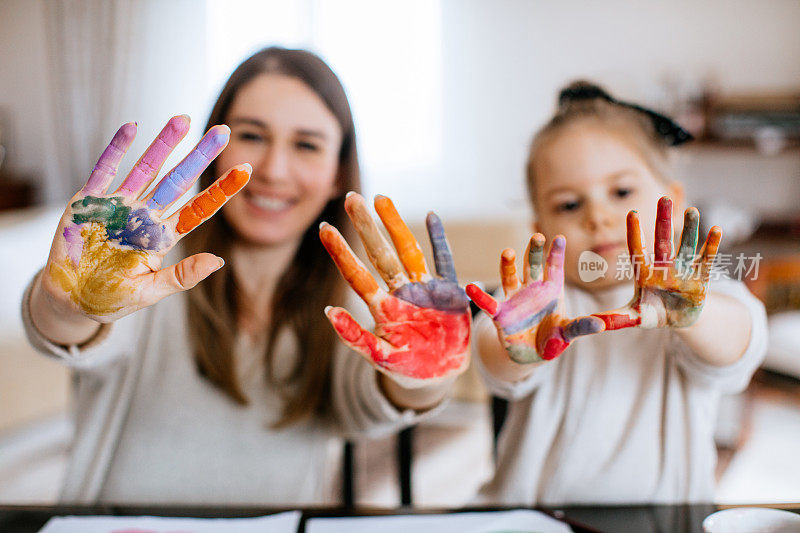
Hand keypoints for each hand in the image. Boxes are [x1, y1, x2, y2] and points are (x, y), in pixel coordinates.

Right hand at [42, 116, 249, 321]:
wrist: (70, 301)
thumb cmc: (112, 297)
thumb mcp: (150, 292)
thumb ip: (182, 276)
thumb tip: (218, 261)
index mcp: (163, 236)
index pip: (199, 209)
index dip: (221, 190)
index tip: (246, 171)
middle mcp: (145, 215)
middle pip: (179, 181)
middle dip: (200, 156)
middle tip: (223, 131)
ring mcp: (118, 206)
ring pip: (147, 169)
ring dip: (164, 145)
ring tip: (183, 120)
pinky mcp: (89, 202)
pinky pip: (105, 171)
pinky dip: (117, 149)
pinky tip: (132, 128)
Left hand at [319, 192, 469, 388]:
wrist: (438, 377)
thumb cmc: (406, 367)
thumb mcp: (380, 357)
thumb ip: (356, 337)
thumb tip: (329, 311)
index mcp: (382, 308)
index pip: (357, 275)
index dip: (341, 252)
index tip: (324, 228)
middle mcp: (400, 293)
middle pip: (380, 254)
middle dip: (366, 226)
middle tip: (351, 197)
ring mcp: (425, 290)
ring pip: (408, 250)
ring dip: (395, 225)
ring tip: (381, 198)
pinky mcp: (449, 293)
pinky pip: (445, 261)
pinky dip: (439, 240)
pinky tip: (431, 217)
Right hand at [466, 234, 604, 363]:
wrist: (530, 355)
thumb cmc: (552, 338)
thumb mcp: (568, 332)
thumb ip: (581, 327)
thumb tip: (601, 326)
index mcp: (552, 291)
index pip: (555, 268)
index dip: (556, 254)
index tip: (560, 238)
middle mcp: (532, 290)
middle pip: (533, 266)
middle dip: (535, 251)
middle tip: (537, 236)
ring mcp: (514, 299)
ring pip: (510, 277)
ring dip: (508, 265)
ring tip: (508, 252)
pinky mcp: (500, 314)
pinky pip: (488, 304)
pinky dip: (479, 296)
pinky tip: (470, 288)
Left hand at [592, 196, 721, 329]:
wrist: (678, 320)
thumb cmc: (653, 314)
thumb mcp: (634, 317)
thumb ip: (615, 319)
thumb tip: (591, 324)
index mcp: (645, 274)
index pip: (638, 250)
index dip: (635, 234)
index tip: (632, 213)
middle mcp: (664, 268)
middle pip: (663, 241)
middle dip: (663, 221)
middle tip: (664, 198)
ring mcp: (683, 271)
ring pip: (686, 246)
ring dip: (690, 230)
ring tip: (692, 210)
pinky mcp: (700, 279)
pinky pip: (706, 261)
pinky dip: (711, 247)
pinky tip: (717, 229)